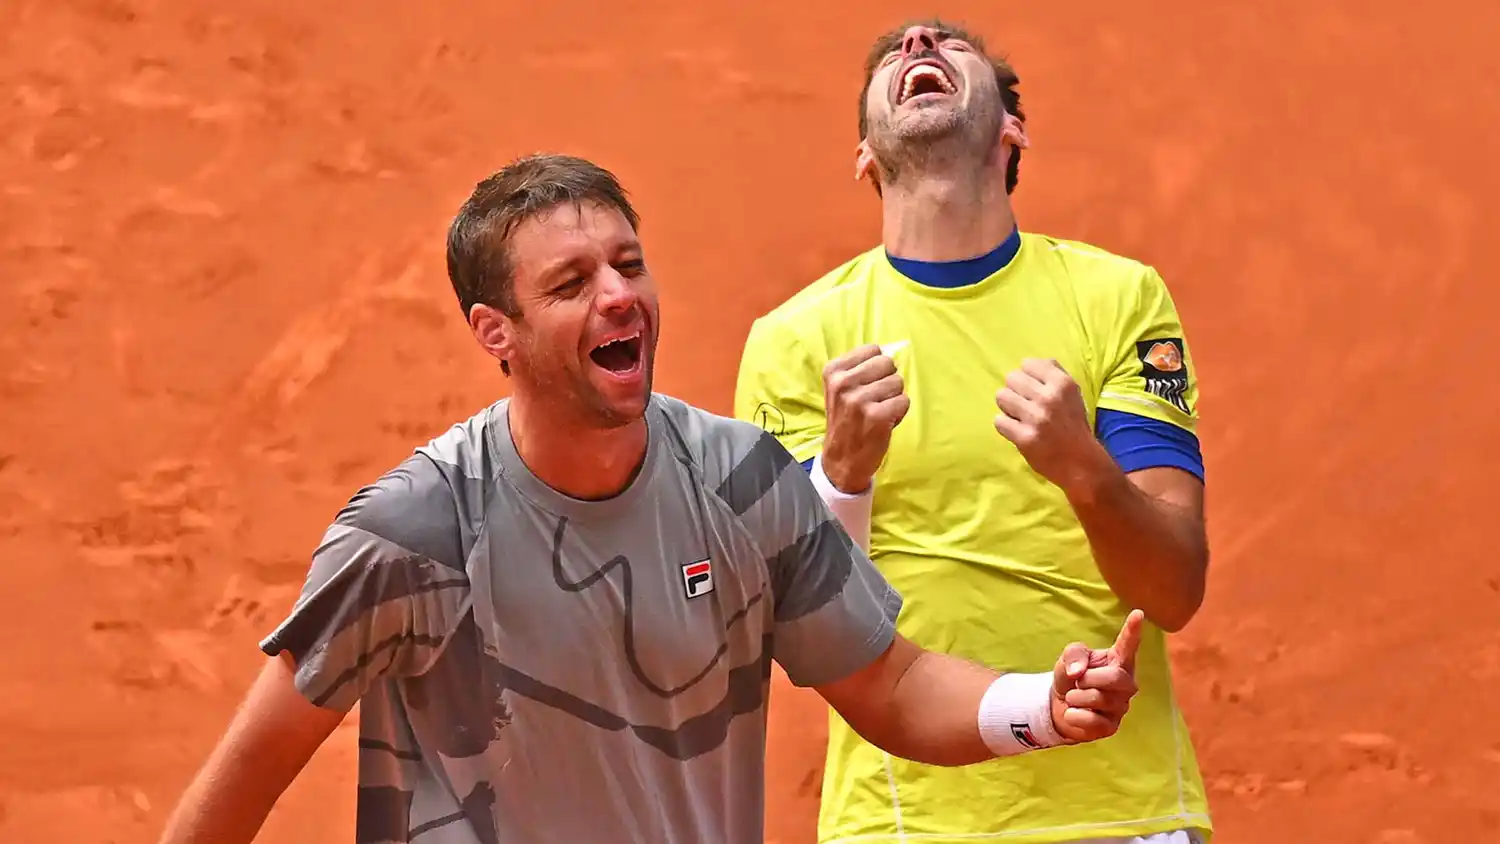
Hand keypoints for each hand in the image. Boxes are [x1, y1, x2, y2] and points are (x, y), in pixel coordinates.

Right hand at [821, 344, 909, 493]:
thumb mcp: (841, 390)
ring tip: (878, 412)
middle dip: (887, 381)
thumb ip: (861, 368)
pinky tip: (884, 422)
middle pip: (887, 363)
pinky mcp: (877, 416)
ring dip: (893, 398)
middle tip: (874, 400)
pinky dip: (899, 413)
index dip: (876, 368)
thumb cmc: (846, 421)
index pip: (873, 350)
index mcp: (833, 371)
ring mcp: (859, 400)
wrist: (841, 460)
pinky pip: (904, 401)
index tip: (865, 386)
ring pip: (898, 382)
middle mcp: (843, 383)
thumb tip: (894, 350)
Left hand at [994, 358, 1111, 496]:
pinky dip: (1006, 426)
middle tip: (1024, 405)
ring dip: (1008, 407)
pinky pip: (999, 421)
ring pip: (1001, 397)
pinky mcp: (1024, 437)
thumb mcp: (1073, 394)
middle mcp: (1049, 397)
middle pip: (1011, 378)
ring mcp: (1035, 418)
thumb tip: (1030, 363)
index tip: (1032, 389)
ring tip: (1020, 416)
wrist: (1081, 463)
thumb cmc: (1074, 426)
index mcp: (1063, 383)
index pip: (1028, 364)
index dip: (1027, 377)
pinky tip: (1017, 430)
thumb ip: (1054, 374)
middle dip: (1015, 391)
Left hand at [1048, 609, 1143, 743]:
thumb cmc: (1071, 677)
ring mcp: (1120, 706)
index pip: (1128, 645)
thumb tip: (1078, 672)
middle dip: (1089, 678)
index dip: (1133, 630)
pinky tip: (1074, 714)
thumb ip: (1074, 655)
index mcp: (1117, 661)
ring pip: (1099, 699)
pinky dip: (1074, 715)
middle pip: (1115, 678)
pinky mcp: (1111, 727)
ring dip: (1076, 697)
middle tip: (1077, 682)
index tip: (1138, 613)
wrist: (1058, 707)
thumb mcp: (1067, 659)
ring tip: (1074, 697)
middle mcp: (1125, 683)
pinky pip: (1092, 720)